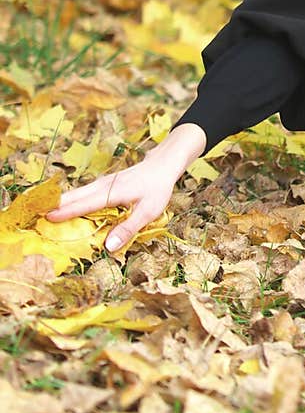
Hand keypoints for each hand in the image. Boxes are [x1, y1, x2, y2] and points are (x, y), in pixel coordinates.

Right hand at [45, 123, 206, 252]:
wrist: (162, 165)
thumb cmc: (157, 189)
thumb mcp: (149, 211)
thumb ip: (129, 228)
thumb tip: (109, 246)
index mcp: (111, 193)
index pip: (84, 204)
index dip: (65, 212)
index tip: (46, 218)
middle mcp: (102, 186)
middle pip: (73, 197)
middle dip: (54, 206)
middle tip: (33, 218)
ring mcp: (100, 184)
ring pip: (75, 194)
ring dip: (59, 204)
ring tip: (40, 215)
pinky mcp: (102, 186)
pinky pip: (81, 194)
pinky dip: (69, 202)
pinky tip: (60, 210)